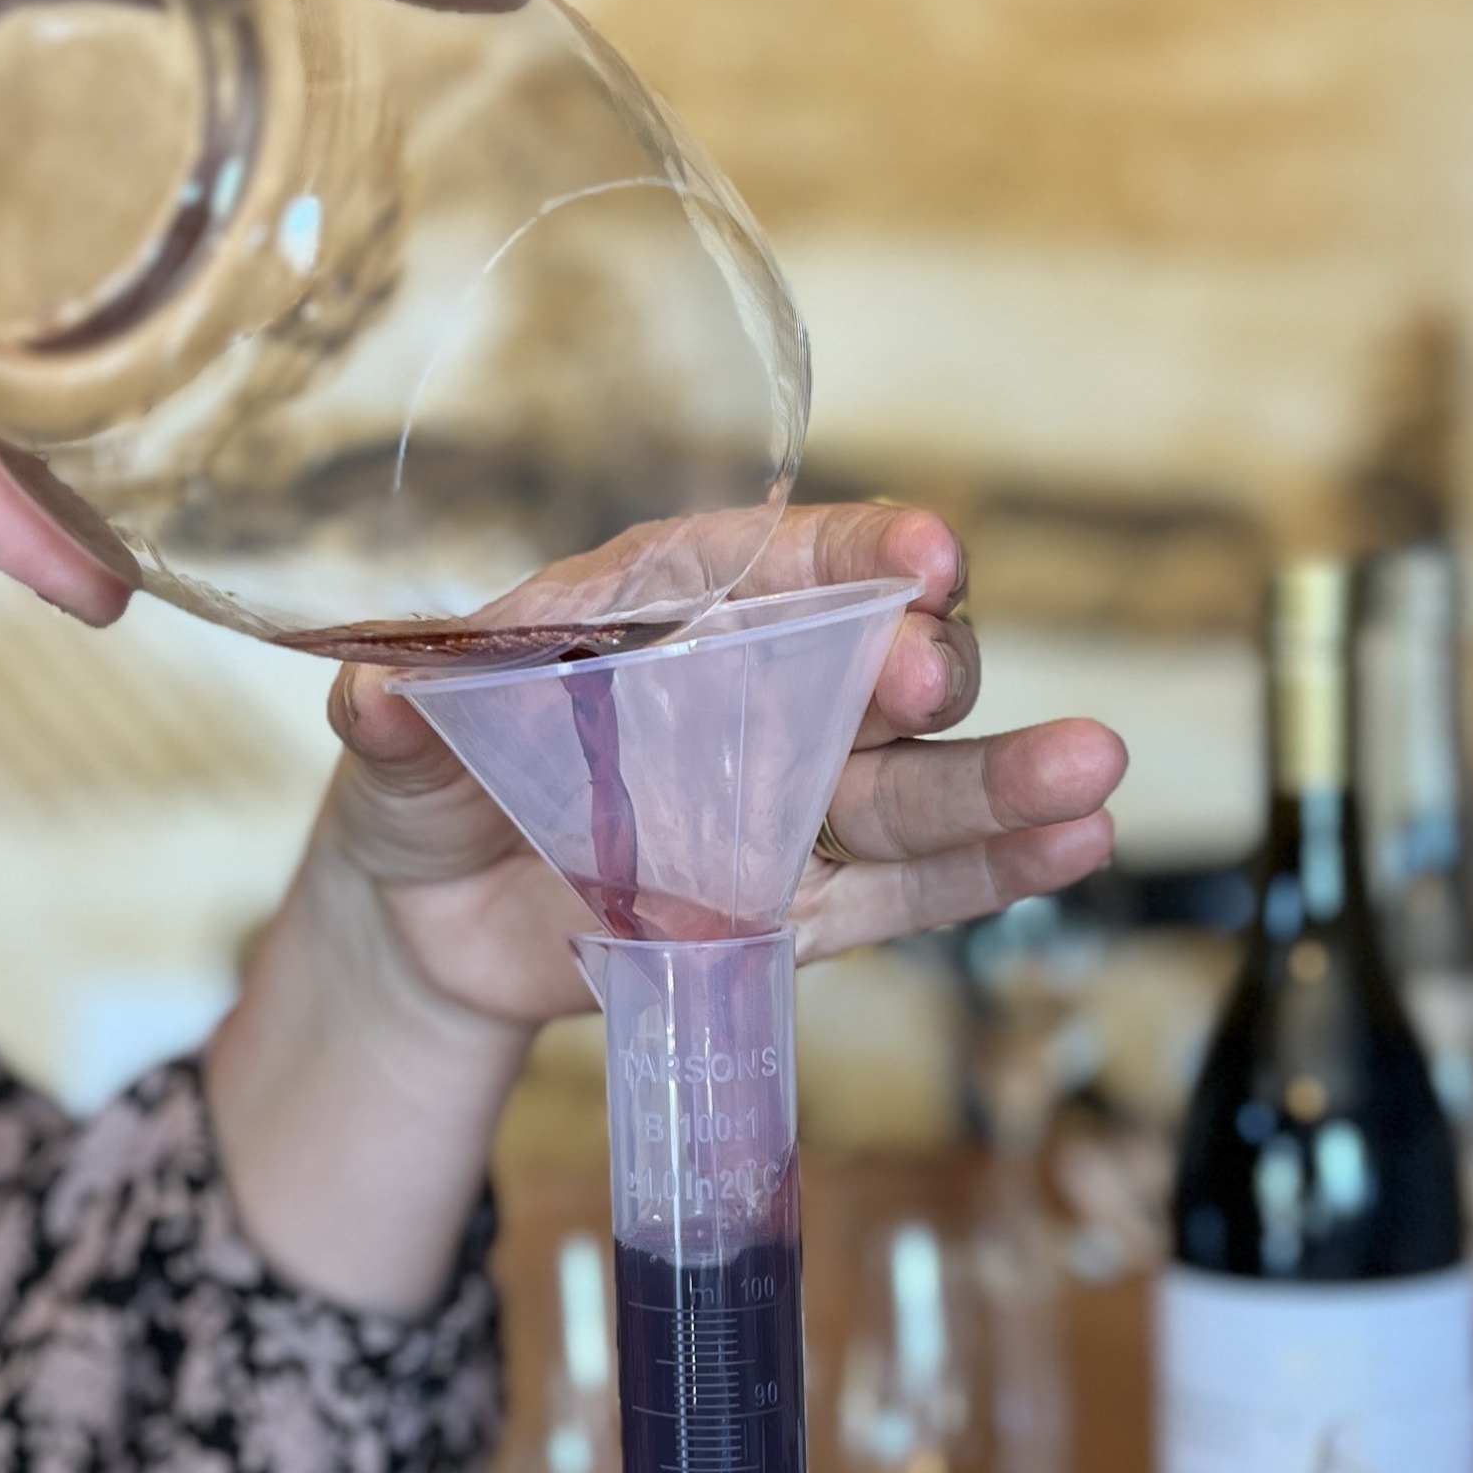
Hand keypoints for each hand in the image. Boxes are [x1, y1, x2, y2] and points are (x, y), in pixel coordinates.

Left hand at [203, 503, 1121, 1309]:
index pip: (775, 561)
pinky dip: (988, 871)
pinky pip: (907, 888)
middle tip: (925, 675)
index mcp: (664, 602)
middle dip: (913, 665)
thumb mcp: (391, 743)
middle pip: (866, 662)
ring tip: (1093, 772)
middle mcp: (752, 688)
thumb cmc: (421, 780)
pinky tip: (1078, 845)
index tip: (921, 556)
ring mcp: (790, 798)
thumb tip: (379, 702)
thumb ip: (398, 719)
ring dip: (1002, 776)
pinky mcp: (801, 904)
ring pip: (913, 782)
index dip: (854, 551)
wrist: (427, 920)